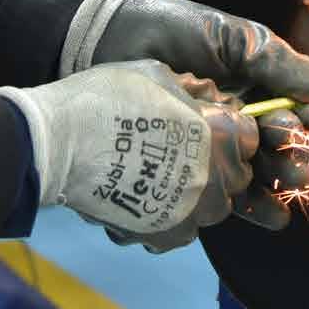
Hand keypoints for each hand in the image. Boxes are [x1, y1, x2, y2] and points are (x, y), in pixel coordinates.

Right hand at [0, 61, 256, 252]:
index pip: (249, 136)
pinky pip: (183, 229)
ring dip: (196, 194)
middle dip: (218, 164)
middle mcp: (215, 175)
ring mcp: (193, 211)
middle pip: (236, 176)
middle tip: (182, 154)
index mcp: (218, 132)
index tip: (208, 128)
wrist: (59, 143)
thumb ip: (190, 90)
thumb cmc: (106, 97)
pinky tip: (143, 199)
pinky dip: (170, 218)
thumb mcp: (156, 74)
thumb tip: (205, 97)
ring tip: (160, 179)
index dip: (229, 130)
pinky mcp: (168, 235)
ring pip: (212, 207)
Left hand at [88, 0, 308, 229]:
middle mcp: (245, 116)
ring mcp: (220, 143)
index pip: (299, 108)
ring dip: (282, 183)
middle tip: (292, 157)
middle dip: (297, 153)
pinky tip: (272, 215)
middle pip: (285, 145)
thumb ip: (276, 60)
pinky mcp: (194, 167)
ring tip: (284, 185)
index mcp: (259, 84)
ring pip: (263, 171)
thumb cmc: (174, 32)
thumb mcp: (231, 38)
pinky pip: (228, 192)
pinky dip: (256, 207)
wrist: (115, 43)